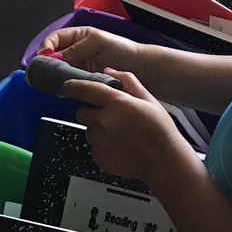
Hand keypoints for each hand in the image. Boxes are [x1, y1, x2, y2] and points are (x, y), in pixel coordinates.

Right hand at [39, 26, 141, 75]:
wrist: (139, 68)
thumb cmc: (123, 50)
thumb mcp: (99, 42)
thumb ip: (77, 48)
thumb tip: (56, 56)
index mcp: (78, 36)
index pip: (53, 39)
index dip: (46, 47)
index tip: (44, 57)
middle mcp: (75, 50)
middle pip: (52, 56)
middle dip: (46, 63)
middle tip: (43, 73)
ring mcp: (78, 66)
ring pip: (58, 70)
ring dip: (54, 76)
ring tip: (53, 82)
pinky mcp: (83, 80)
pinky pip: (68, 82)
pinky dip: (63, 85)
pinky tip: (63, 89)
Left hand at [62, 69, 190, 186]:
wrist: (163, 160)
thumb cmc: (159, 130)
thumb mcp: (148, 98)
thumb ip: (127, 81)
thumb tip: (109, 71)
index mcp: (116, 103)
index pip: (86, 89)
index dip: (74, 86)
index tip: (68, 85)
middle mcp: (103, 121)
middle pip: (82, 112)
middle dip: (92, 112)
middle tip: (110, 117)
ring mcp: (99, 140)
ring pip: (88, 130)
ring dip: (98, 130)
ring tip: (119, 134)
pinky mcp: (98, 156)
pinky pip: (94, 147)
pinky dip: (103, 145)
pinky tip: (119, 146)